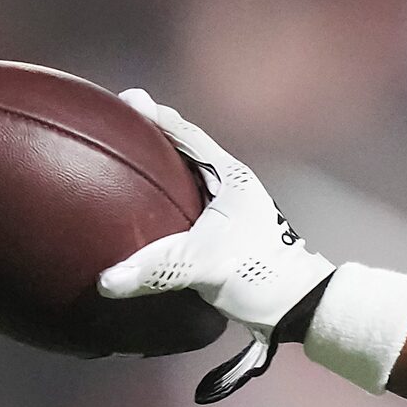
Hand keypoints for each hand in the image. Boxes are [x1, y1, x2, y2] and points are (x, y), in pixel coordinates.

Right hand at [98, 92, 334, 400]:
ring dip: (164, 167)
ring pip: (192, 176)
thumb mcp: (205, 266)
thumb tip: (107, 280)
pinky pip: (192, 202)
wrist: (300, 307)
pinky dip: (169, 196)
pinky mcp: (230, 231)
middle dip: (157, 136)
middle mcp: (233, 187)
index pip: (188, 136)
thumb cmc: (260, 275)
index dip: (157, 116)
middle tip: (123, 123)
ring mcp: (234, 208)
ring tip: (131, 160)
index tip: (127, 99)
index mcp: (231, 179)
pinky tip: (150, 208)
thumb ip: (156, 268)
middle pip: (188, 150)